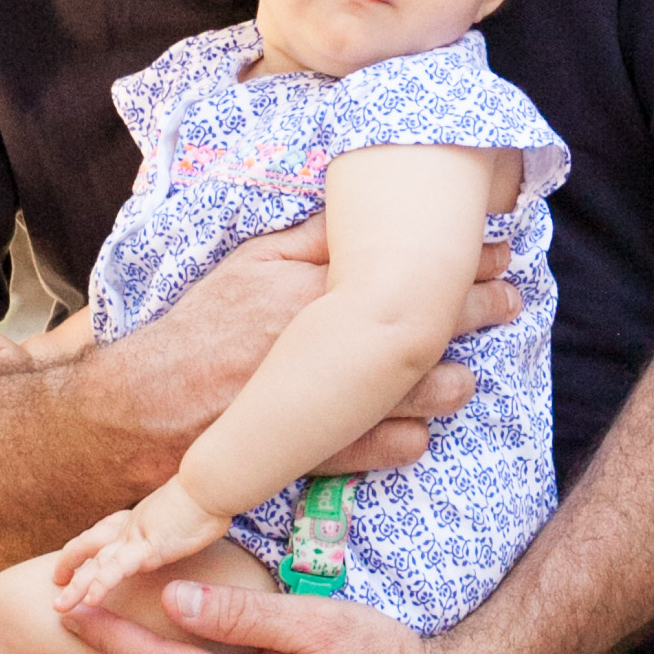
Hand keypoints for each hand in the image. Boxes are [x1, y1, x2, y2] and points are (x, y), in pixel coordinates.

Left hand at [51, 476, 227, 612]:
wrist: (210, 483)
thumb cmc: (207, 496)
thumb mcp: (186, 516)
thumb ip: (178, 529)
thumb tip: (188, 532)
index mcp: (136, 519)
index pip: (102, 532)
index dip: (86, 548)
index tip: (75, 562)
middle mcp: (129, 528)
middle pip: (89, 547)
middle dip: (69, 566)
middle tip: (56, 584)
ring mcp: (135, 538)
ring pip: (96, 564)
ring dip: (76, 586)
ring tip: (58, 606)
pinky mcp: (147, 548)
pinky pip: (118, 569)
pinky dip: (102, 584)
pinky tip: (90, 599)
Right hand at [88, 217, 520, 484]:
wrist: (142, 407)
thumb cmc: (197, 328)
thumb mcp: (246, 265)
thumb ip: (306, 240)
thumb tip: (357, 207)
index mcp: (306, 287)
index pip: (398, 263)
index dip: (457, 256)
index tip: (495, 245)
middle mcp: (319, 340)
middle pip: (417, 320)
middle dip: (473, 307)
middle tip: (510, 298)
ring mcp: (318, 398)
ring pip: (409, 390)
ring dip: (450, 381)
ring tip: (470, 375)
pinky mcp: (310, 447)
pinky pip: (377, 447)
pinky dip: (405, 439)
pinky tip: (424, 431)